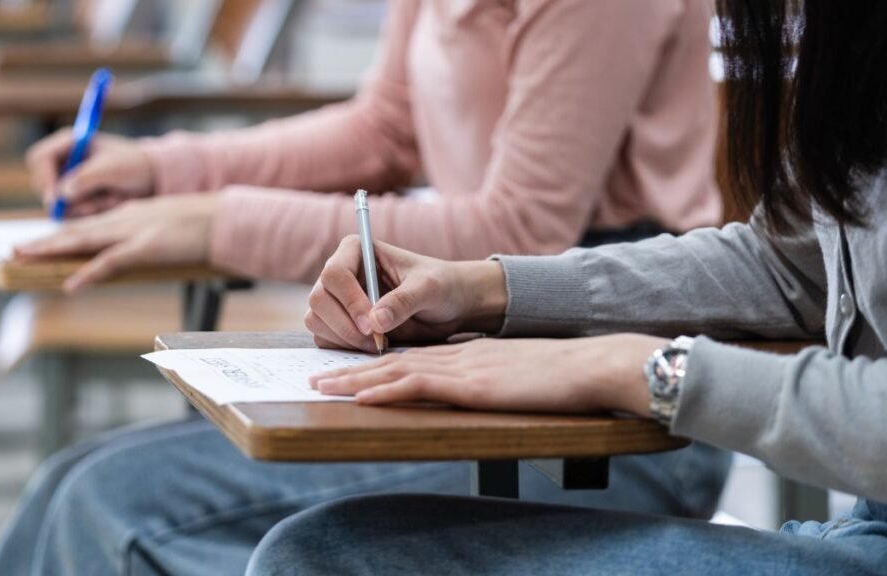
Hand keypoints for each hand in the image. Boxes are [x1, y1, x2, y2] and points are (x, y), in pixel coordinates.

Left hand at [15, 194, 218, 292]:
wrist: (225, 218)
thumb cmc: (204, 225)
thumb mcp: (169, 228)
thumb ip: (148, 236)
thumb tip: (135, 250)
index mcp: (131, 215)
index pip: (88, 225)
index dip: (61, 235)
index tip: (39, 243)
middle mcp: (125, 220)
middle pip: (76, 230)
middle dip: (44, 241)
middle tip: (14, 250)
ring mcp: (134, 232)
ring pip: (83, 240)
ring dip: (51, 249)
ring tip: (24, 257)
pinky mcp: (147, 247)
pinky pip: (111, 262)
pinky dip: (89, 274)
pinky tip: (70, 285)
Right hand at [26, 128, 155, 216]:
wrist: (152, 179)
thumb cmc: (134, 164)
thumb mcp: (113, 168)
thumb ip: (86, 178)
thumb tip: (62, 193)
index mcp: (69, 142)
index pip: (39, 158)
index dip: (44, 178)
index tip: (55, 197)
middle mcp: (64, 161)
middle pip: (41, 184)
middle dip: (64, 199)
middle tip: (90, 205)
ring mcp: (68, 181)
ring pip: (56, 203)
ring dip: (84, 206)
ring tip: (111, 198)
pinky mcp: (75, 199)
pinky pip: (70, 213)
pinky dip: (90, 212)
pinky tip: (109, 203)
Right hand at [306, 236, 507, 352]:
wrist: (448, 306)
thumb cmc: (441, 286)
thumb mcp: (429, 288)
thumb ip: (404, 301)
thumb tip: (376, 321)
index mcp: (356, 250)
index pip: (335, 273)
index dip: (350, 301)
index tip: (373, 325)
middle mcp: (341, 273)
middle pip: (319, 299)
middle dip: (344, 325)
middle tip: (375, 341)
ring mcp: (336, 299)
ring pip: (316, 320)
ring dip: (343, 338)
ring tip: (378, 343)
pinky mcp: (339, 323)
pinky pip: (325, 338)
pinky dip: (343, 348)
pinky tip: (372, 347)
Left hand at [311, 334, 662, 416]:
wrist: (587, 364)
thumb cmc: (559, 374)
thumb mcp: (515, 373)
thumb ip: (491, 377)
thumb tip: (477, 387)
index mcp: (465, 354)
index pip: (410, 357)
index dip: (375, 364)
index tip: (347, 372)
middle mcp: (456, 356)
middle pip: (393, 361)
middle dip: (351, 370)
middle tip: (317, 378)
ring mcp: (461, 368)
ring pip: (395, 371)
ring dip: (355, 379)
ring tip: (323, 386)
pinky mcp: (470, 385)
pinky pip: (418, 386)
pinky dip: (386, 390)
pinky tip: (362, 396)